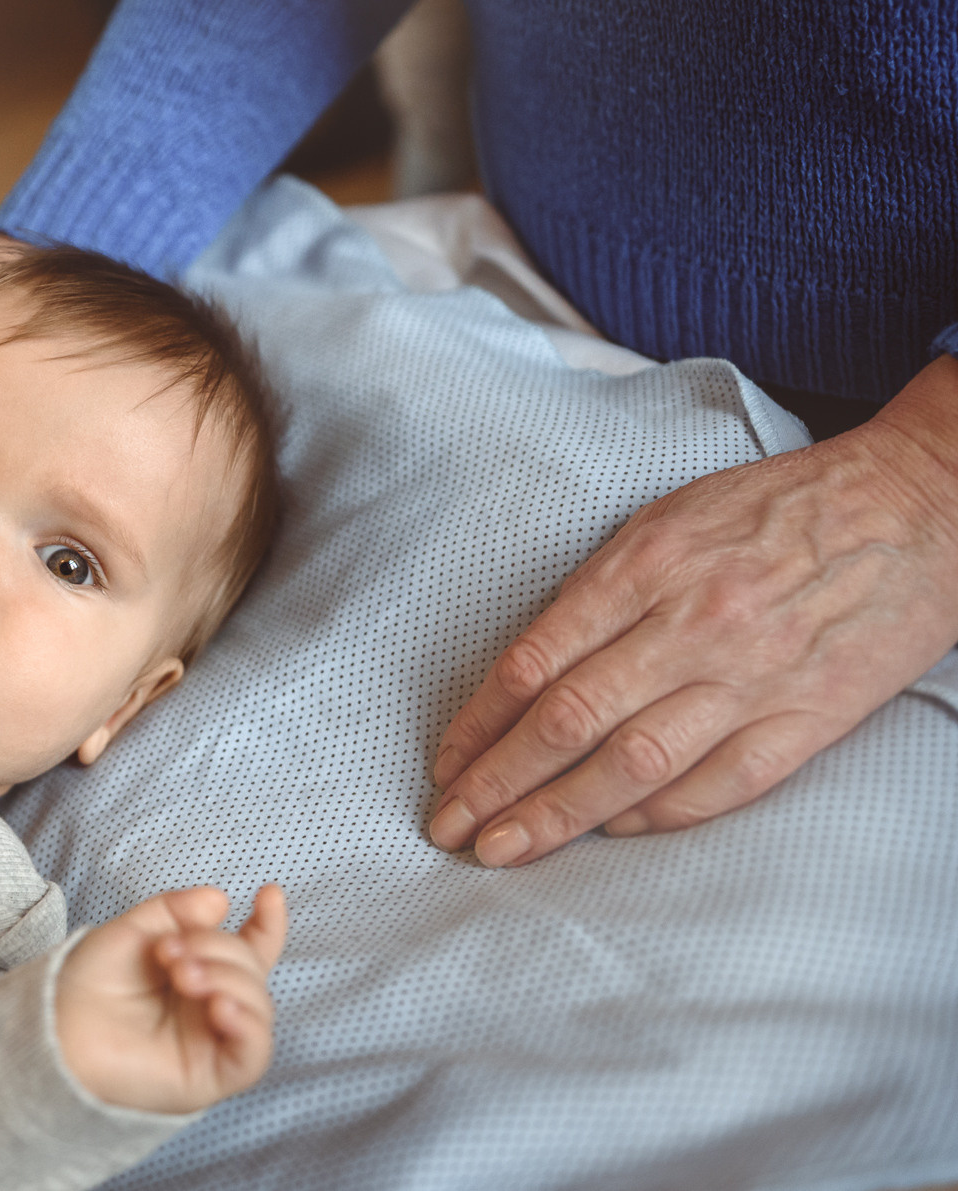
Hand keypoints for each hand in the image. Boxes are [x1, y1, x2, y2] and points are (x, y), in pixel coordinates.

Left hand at [55, 884, 286, 1113]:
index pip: (249, 951)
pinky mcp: (212, 1076)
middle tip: (169, 950)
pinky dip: (246, 1024)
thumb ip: (175, 911)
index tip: (268, 893)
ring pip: (258, 1007)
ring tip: (181, 974)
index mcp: (198, 974)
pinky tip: (219, 1006)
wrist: (57, 1030)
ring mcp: (213, 1042)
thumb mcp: (131, 932)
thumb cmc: (87, 986)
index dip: (267, 924)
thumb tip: (220, 900)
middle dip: (218, 947)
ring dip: (227, 978)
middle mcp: (211, 1008)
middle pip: (251, 970)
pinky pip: (253, 1054)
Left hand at [430, 356, 957, 866]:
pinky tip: (610, 832)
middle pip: (570, 721)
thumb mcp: (670, 519)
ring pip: (634, 764)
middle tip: (447, 826)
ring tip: (503, 849)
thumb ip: (602, 590)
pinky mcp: (811, 717)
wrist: (918, 504)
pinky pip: (720, 785)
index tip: (444, 763)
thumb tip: (529, 669)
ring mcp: (753, 677)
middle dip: (497, 783)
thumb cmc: (780, 508)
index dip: (478, 723)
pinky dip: (656, 816)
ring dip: (558, 814)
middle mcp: (692, 624)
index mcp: (646, 566)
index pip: (535, 660)